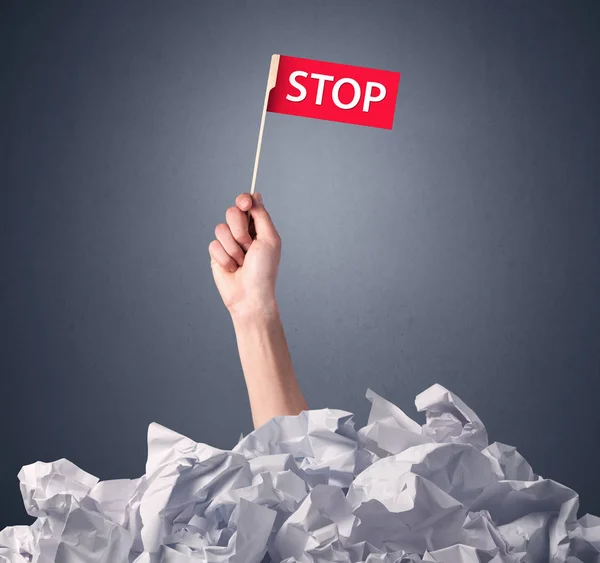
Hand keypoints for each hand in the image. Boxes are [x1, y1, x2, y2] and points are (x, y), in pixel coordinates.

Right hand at [208, 192, 281, 316]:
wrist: (249, 295)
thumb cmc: (264, 270)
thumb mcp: (269, 239)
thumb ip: (261, 216)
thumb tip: (255, 195)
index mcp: (257, 227)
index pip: (246, 203)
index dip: (243, 200)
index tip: (244, 204)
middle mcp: (242, 232)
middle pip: (231, 212)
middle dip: (240, 230)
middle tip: (249, 246)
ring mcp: (228, 243)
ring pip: (220, 229)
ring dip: (233, 248)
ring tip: (241, 261)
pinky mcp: (216, 254)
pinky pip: (213, 245)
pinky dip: (224, 258)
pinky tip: (232, 268)